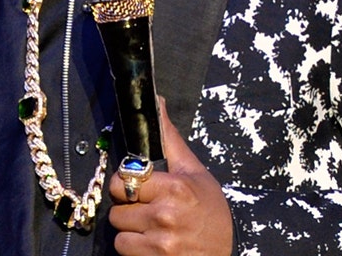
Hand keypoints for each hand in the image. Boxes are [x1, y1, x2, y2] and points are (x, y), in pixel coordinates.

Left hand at [107, 97, 232, 255]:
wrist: (224, 255)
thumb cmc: (210, 213)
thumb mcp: (195, 173)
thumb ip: (171, 140)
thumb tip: (157, 101)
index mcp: (175, 187)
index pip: (123, 180)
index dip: (126, 185)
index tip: (138, 189)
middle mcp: (166, 214)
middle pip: (117, 209)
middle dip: (129, 210)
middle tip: (148, 211)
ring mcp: (160, 241)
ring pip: (118, 231)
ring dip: (130, 231)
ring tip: (152, 229)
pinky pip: (123, 249)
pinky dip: (133, 249)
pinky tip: (151, 244)